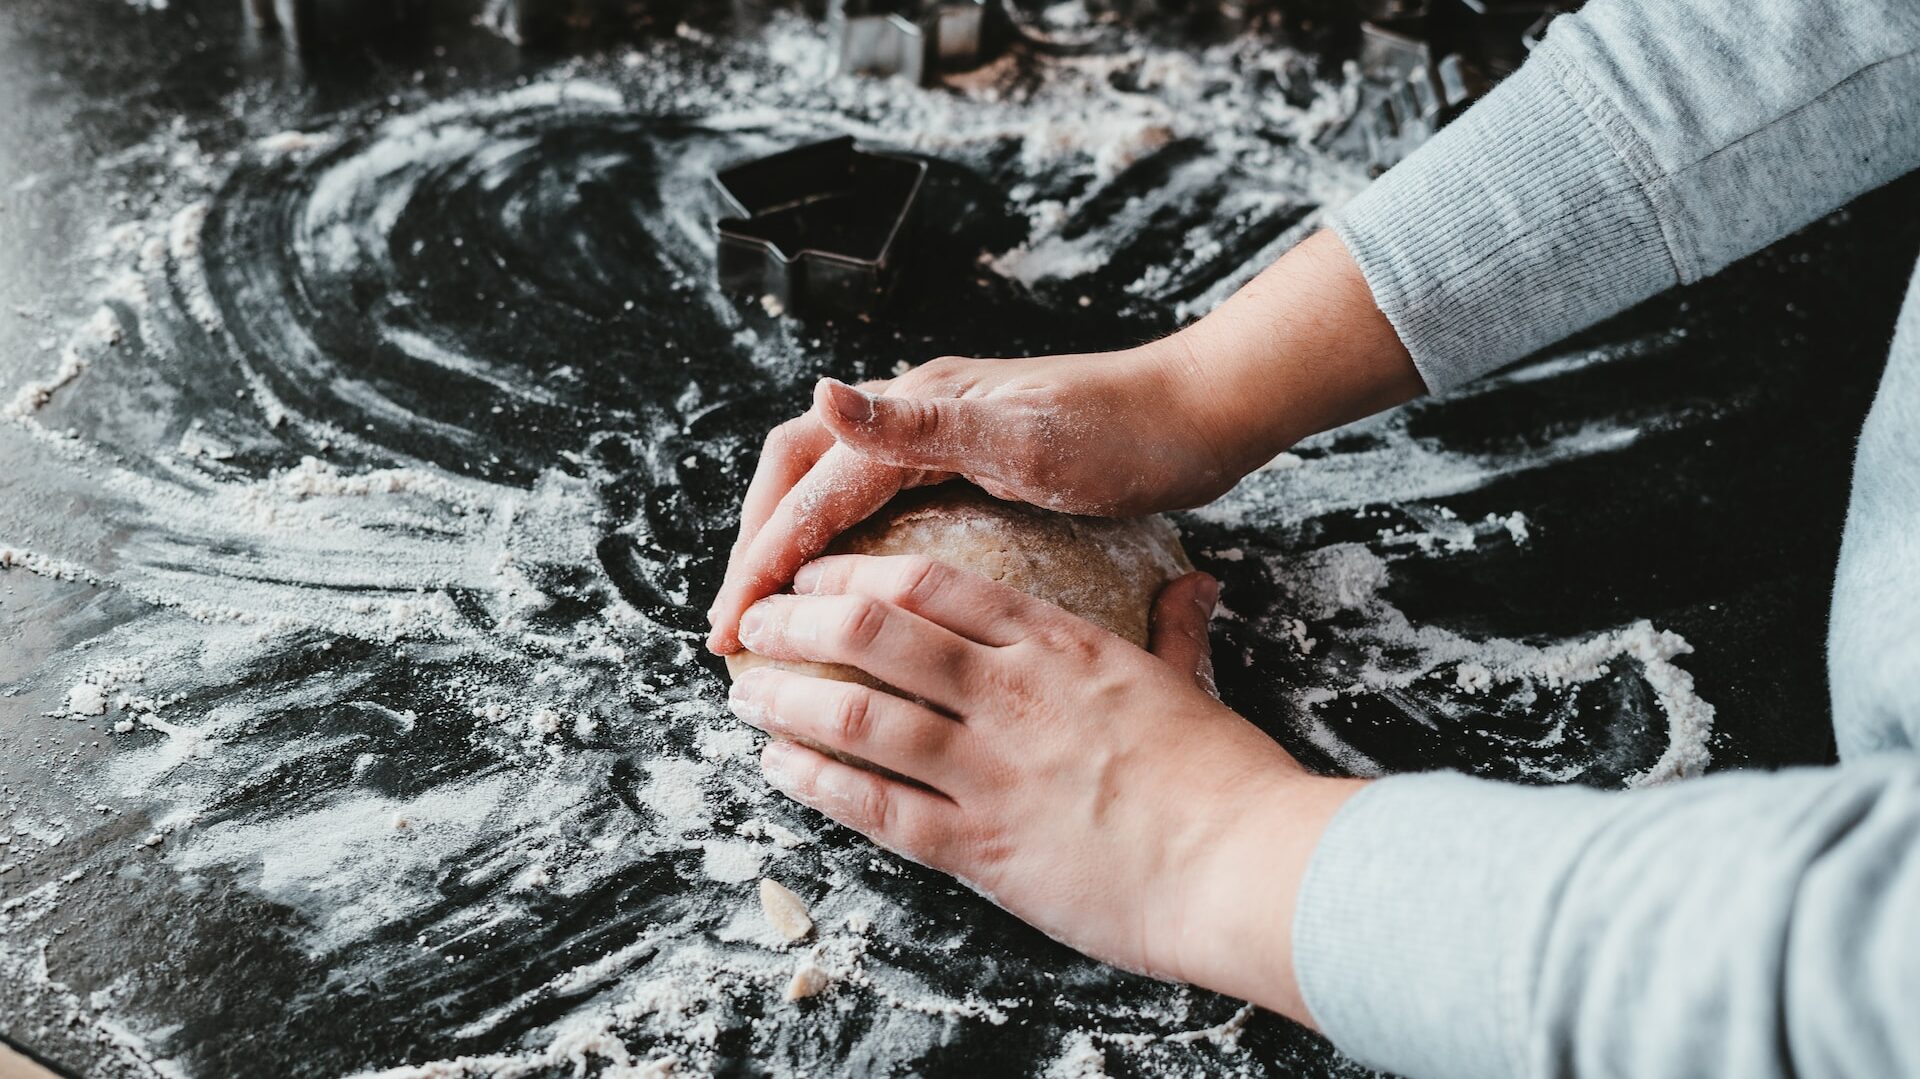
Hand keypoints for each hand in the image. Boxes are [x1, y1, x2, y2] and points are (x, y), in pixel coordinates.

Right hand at [705, 341, 1245, 653]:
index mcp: (917, 406)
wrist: (1202, 415)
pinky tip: (846, 593)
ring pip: (829, 486)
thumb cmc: (1126, 432)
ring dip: (788, 544)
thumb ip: (919, 423)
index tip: (732, 628)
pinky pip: (873, 501)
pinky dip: (838, 545)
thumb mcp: (1024, 435)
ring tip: (764, 614)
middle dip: (756, 548)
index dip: (765, 557)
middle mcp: (915, 411)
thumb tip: (820, 395)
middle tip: (729, 629)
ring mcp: (939, 433)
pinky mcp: (966, 459)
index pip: (810, 485)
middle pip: (797, 474)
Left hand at [725, 554, 1367, 1020]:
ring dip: (784, 697)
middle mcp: (1011, 694)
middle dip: (795, 621)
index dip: (855, 573)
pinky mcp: (979, 847)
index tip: (814, 574)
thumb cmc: (1227, 779)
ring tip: (744, 691)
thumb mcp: (1192, 683)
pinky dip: (812, 780)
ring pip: (855, 713)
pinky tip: (777, 766)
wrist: (1246, 866)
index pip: (932, 583)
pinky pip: (871, 804)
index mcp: (1058, 645)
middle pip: (872, 632)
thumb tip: (1193, 586)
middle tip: (756, 624)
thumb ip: (1175, 628)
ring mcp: (989, 769)